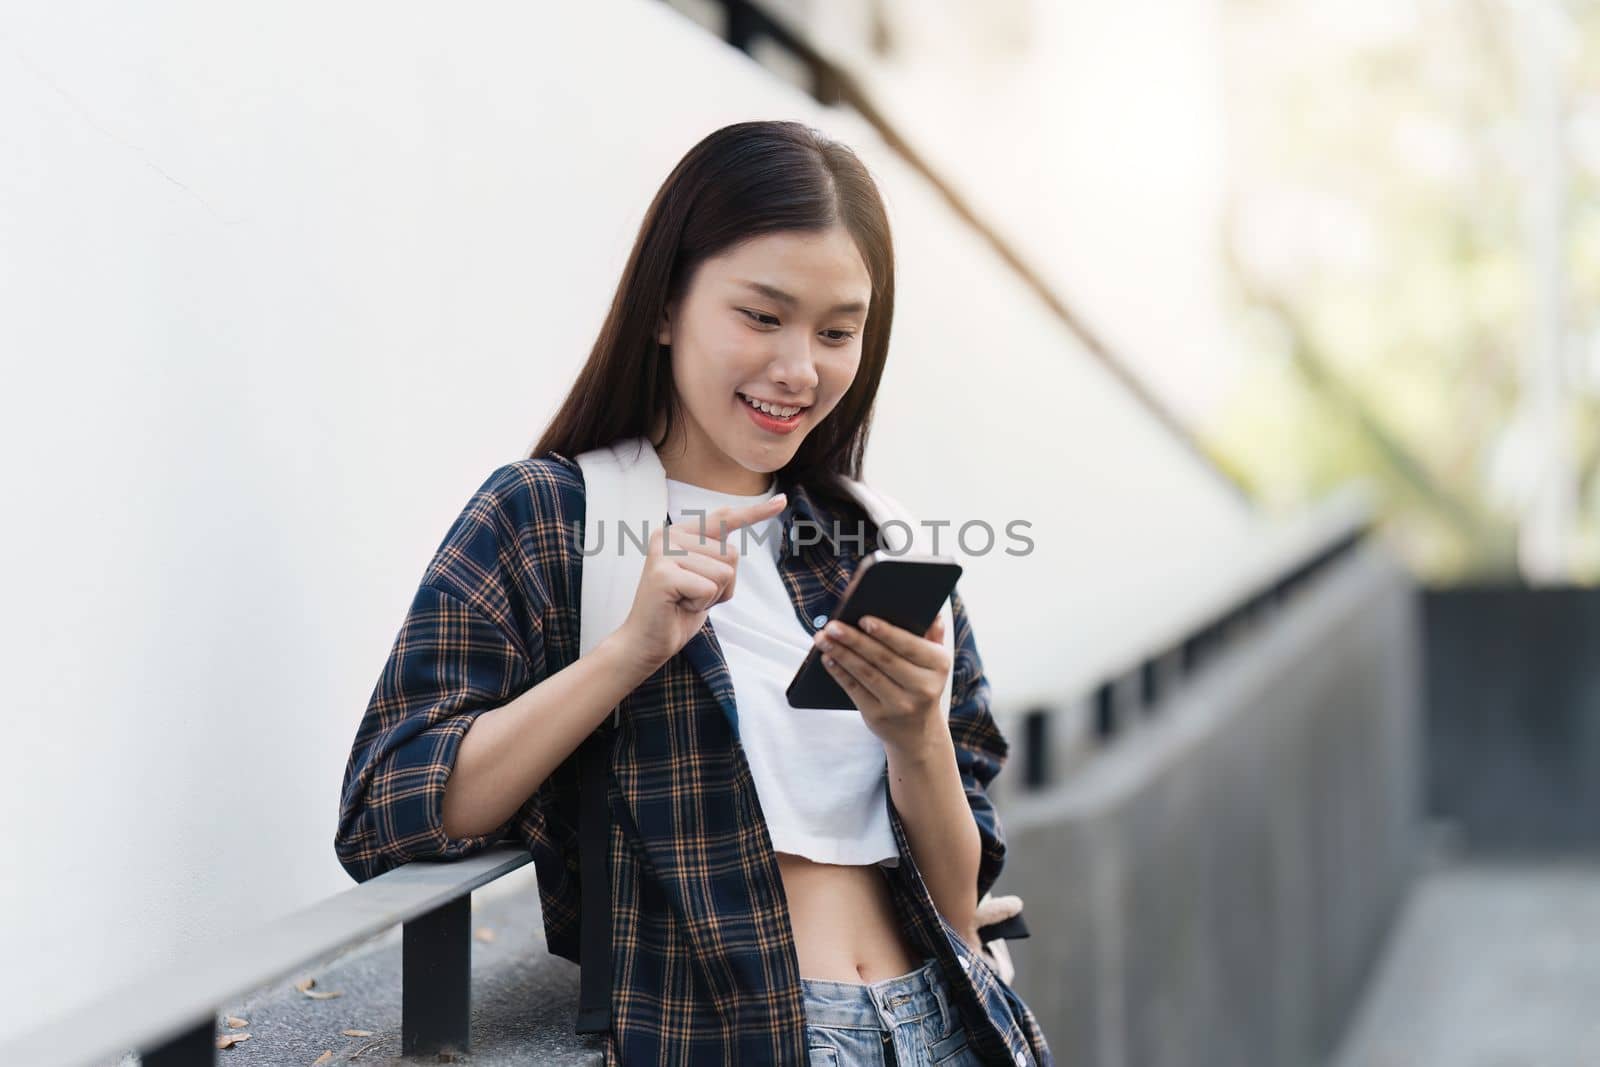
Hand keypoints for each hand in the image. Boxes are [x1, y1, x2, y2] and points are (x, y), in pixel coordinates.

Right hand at [614, 492, 786, 674]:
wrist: (645, 642)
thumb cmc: (677, 610)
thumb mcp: (704, 577)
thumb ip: (715, 556)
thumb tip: (733, 547)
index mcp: (679, 532)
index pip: (724, 517)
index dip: (755, 512)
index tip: (782, 501)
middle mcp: (669, 535)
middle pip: (731, 553)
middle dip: (723, 584)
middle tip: (692, 595)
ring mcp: (664, 553)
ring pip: (724, 572)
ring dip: (713, 595)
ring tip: (685, 600)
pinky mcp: (663, 574)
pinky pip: (710, 588)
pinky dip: (702, 604)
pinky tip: (680, 606)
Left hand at [812, 611, 951, 751]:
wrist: (917, 732)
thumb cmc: (921, 683)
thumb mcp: (934, 661)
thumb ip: (933, 634)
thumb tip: (934, 611)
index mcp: (938, 666)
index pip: (909, 646)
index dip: (886, 632)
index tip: (863, 619)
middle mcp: (922, 688)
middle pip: (883, 659)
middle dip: (854, 640)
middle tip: (833, 625)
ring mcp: (900, 705)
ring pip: (866, 673)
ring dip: (841, 653)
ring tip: (822, 638)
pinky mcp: (878, 717)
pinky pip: (855, 690)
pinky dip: (839, 673)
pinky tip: (827, 658)